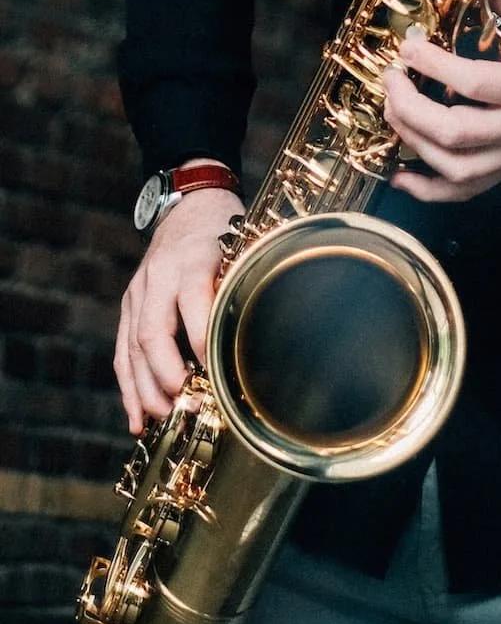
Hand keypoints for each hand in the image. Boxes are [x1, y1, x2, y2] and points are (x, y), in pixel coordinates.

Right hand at [114, 185, 242, 434]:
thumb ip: (239, 289)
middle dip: (168, 377)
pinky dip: (129, 388)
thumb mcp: (241, 249)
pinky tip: (137, 419)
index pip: (194, 304)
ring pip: (132, 349)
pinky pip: (122, 351)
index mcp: (193, 261)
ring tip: (165, 419)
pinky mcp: (128, 305)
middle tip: (189, 406)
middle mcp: (159, 276)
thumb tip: (254, 344)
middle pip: (153, 333)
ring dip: (146, 391)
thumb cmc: (225, 231)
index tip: (217, 376)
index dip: (203, 342)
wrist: (191, 203)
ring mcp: (138, 292)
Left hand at [385, 0, 500, 203]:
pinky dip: (430, 189)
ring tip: (393, 113)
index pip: (471, 82)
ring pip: (455, 168)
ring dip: (414, 143)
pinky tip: (403, 175)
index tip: (409, 45)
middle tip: (391, 79)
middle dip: (409, 107)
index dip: (432, 65)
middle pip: (453, 133)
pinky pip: (468, 190)